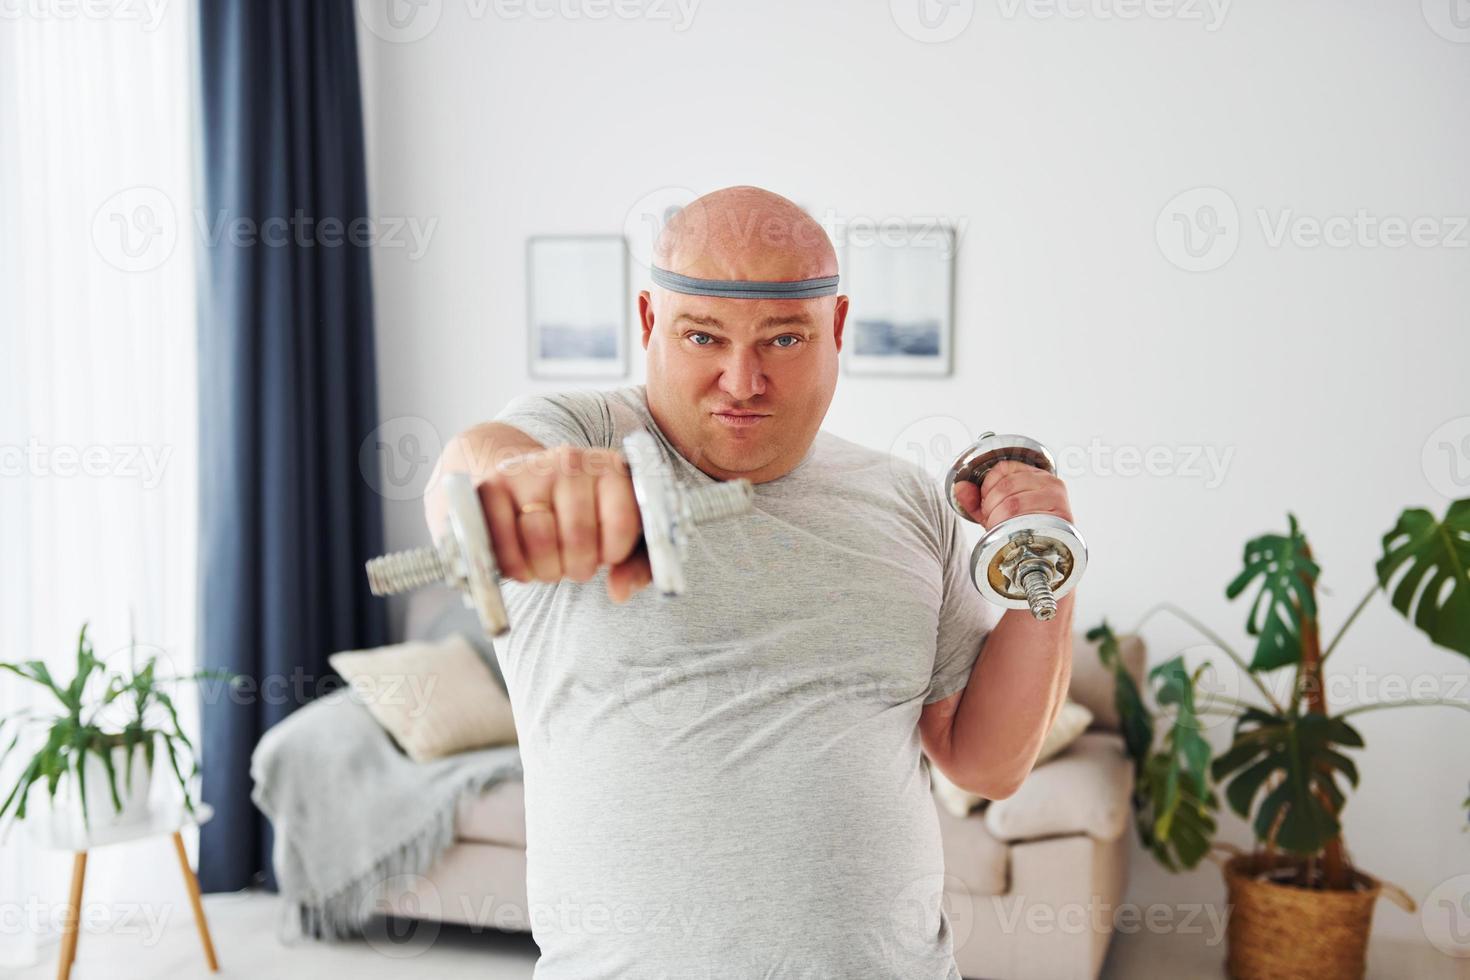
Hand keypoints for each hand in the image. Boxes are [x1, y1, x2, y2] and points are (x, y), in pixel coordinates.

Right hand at [474, 445, 652, 602]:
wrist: (520, 480)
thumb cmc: (579, 516)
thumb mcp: (618, 533)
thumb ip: (635, 566)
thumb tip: (619, 592)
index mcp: (611, 468)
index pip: (623, 523)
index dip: (612, 554)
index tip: (604, 553)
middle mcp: (570, 461)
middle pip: (579, 538)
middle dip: (577, 568)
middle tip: (572, 565)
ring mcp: (528, 471)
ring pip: (540, 542)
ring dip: (546, 570)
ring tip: (548, 564)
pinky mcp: (490, 487)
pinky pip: (503, 545)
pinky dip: (514, 568)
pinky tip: (522, 565)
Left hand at [952, 460, 1073, 527]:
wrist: (1046, 557)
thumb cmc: (1022, 531)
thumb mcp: (996, 512)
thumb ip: (976, 500)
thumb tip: (960, 487)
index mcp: (1034, 474)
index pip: (1003, 468)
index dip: (987, 486)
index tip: (986, 503)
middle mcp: (1049, 482)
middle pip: (1006, 485)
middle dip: (990, 506)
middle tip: (991, 520)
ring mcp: (1056, 498)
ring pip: (1013, 502)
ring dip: (998, 519)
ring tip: (1000, 528)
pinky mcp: (1061, 516)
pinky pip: (1026, 518)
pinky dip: (1011, 527)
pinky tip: (1010, 533)